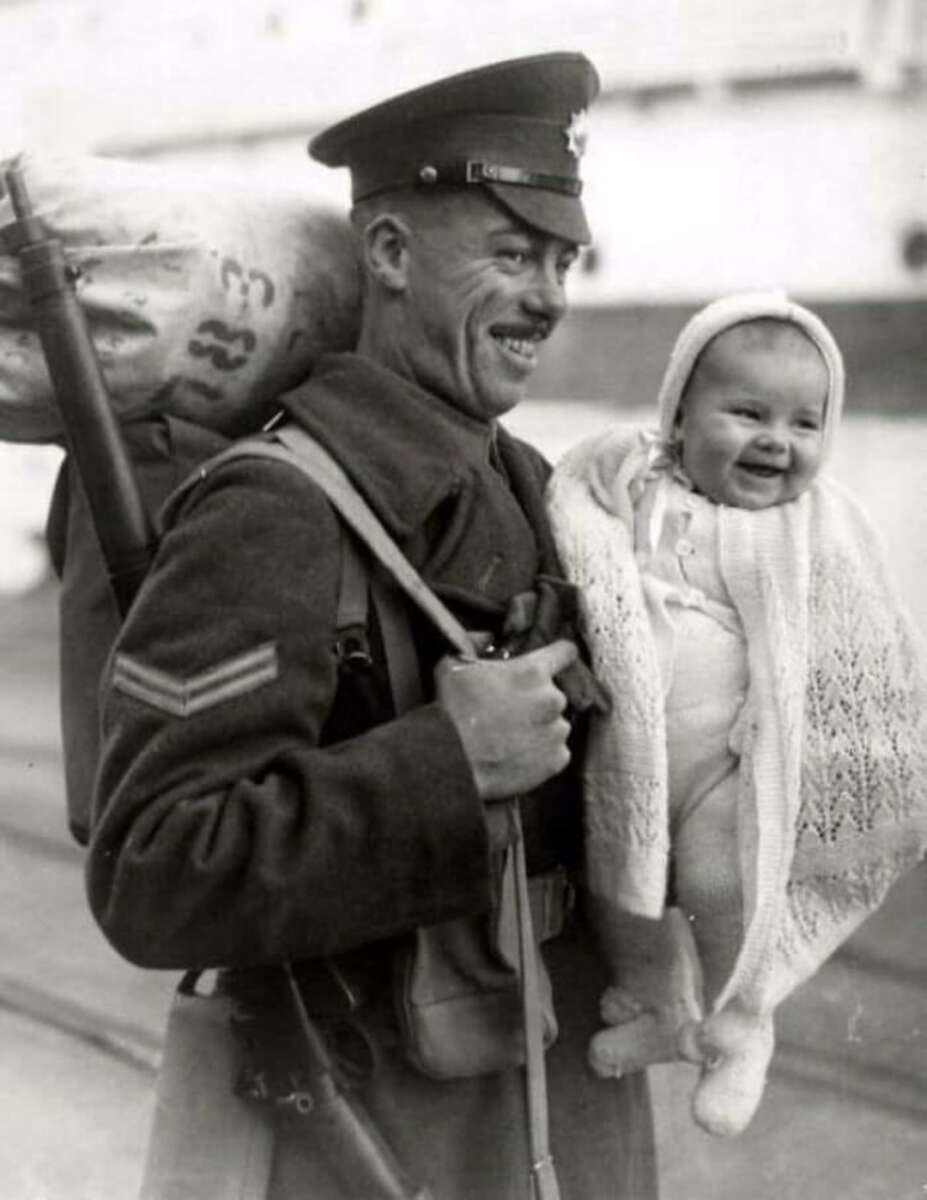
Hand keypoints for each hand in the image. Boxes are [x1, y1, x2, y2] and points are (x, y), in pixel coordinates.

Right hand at [435, 639, 577, 800]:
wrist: (450, 760)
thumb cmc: (450, 710)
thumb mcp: (453, 664)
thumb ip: (474, 643)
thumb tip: (486, 636)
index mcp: (533, 671)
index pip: (564, 653)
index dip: (560, 655)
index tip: (557, 660)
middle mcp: (552, 699)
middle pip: (554, 695)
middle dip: (537, 701)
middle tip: (510, 713)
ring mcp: (556, 731)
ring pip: (555, 725)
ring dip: (540, 729)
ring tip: (511, 738)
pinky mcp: (556, 760)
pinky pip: (555, 753)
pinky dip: (542, 755)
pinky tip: (517, 756)